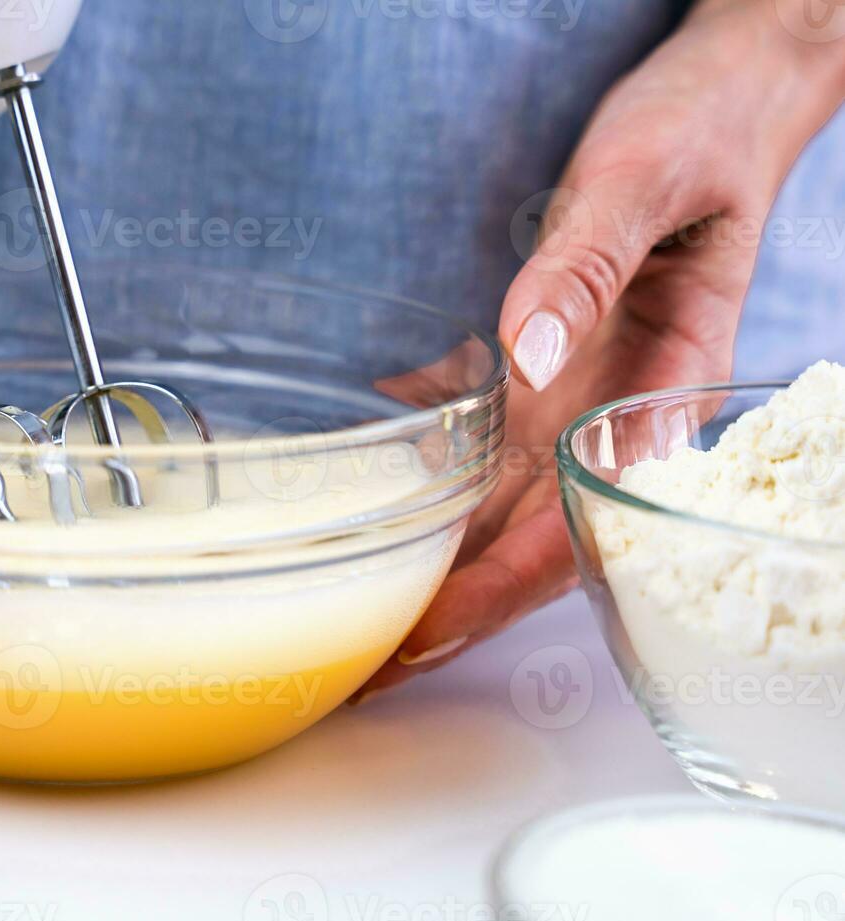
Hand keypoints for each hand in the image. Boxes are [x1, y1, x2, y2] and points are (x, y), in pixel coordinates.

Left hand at [358, 0, 844, 698]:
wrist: (724, 98)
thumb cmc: (701, 135)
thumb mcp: (641, 186)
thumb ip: (586, 268)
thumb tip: (528, 355)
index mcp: (656, 395)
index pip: (574, 527)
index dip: (495, 594)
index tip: (424, 641)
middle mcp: (610, 413)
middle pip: (521, 537)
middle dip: (444, 607)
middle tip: (359, 665)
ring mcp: (575, 390)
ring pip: (494, 497)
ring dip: (429, 556)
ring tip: (354, 608)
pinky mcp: (547, 358)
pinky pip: (480, 426)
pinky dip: (425, 460)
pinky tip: (372, 480)